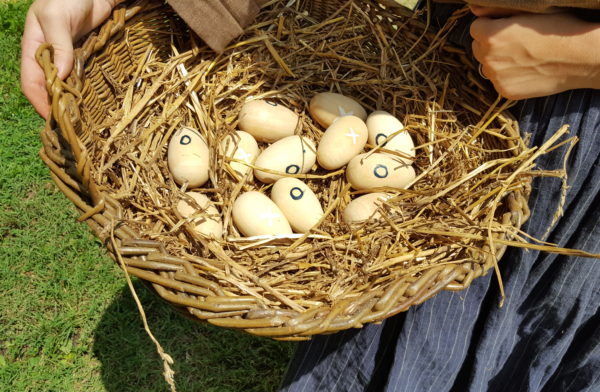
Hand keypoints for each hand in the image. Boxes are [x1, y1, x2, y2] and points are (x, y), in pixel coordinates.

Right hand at [20, 0, 121, 118]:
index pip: (31, 82)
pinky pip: (84, 78)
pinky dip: (87, 90)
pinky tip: (96, 104)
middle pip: (49, 89)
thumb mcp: (57, 17)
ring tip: (84, 121)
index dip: (39, 102)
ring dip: (73, 102)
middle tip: (71, 126)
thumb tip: (61, 76)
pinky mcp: (85, 57)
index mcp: (34, 48)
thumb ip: (59, 45)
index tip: (52, 119)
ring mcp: (68, 58)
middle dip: (57, 107)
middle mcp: (49, 57)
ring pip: (67, 86)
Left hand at [469, 10, 599, 99]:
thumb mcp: (529, 10)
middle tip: (516, 42)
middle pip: (478, 47)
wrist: (580, 58)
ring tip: (523, 56)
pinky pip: (498, 81)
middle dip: (491, 44)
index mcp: (490, 35)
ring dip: (498, 61)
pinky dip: (507, 76)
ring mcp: (495, 77)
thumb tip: (474, 9)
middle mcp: (488, 58)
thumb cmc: (558, 28)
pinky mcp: (504, 91)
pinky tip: (526, 69)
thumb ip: (496, 9)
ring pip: (487, 65)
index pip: (476, 27)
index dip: (492, 25)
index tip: (508, 27)